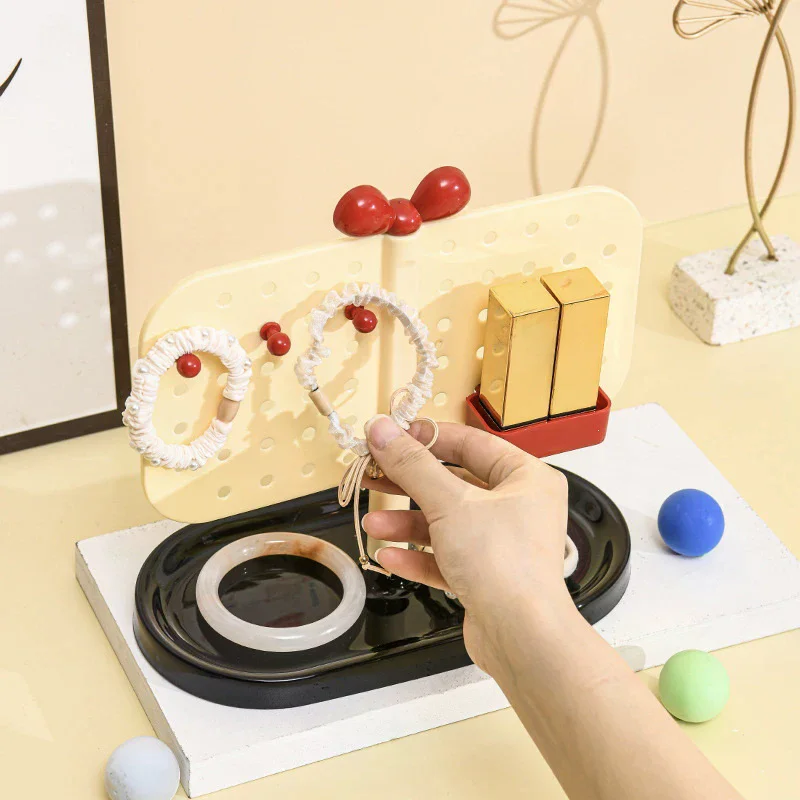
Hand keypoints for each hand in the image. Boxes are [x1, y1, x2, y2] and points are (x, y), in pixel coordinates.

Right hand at [361, 415, 571, 672]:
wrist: (522, 638)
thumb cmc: (504, 563)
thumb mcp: (450, 503)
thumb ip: (412, 465)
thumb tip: (382, 430)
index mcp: (525, 478)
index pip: (471, 444)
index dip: (428, 438)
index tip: (392, 436)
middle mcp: (518, 508)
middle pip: (453, 484)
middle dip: (408, 483)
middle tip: (372, 474)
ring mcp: (502, 544)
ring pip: (446, 523)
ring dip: (406, 524)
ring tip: (372, 523)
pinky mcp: (487, 578)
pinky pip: (447, 558)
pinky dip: (418, 556)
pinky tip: (388, 557)